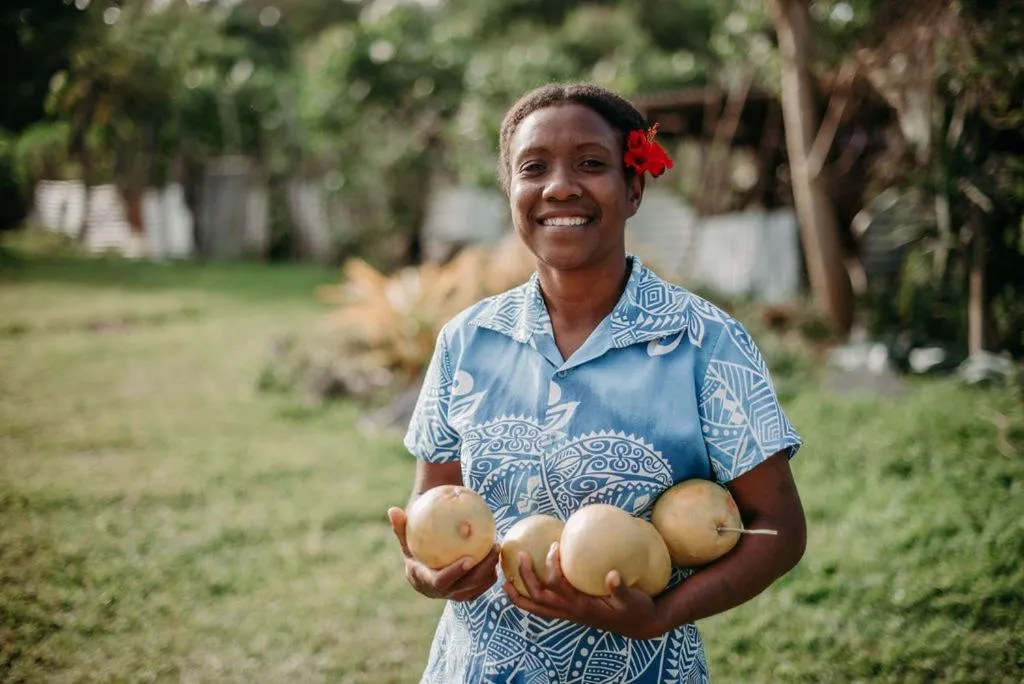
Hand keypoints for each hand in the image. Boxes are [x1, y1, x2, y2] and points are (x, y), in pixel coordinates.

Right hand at [388, 506, 499, 600]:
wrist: (423, 560)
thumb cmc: (415, 543)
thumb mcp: (406, 535)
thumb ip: (400, 526)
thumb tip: (392, 510)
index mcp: (423, 581)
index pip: (440, 582)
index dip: (454, 573)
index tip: (469, 558)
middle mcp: (439, 593)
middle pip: (464, 588)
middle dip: (481, 571)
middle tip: (493, 549)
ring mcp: (453, 595)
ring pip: (475, 589)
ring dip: (489, 572)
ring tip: (497, 550)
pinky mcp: (465, 593)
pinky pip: (481, 587)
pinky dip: (490, 574)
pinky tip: (498, 556)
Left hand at [503, 542, 666, 640]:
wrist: (637, 624)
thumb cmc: (635, 608)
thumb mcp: (633, 599)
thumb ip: (621, 589)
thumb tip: (613, 574)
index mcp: (582, 605)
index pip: (558, 585)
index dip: (551, 566)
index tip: (554, 545)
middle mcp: (570, 611)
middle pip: (538, 596)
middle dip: (525, 576)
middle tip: (519, 554)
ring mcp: (567, 614)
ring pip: (534, 607)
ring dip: (517, 593)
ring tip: (504, 577)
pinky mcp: (567, 612)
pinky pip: (540, 608)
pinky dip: (526, 598)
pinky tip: (519, 584)